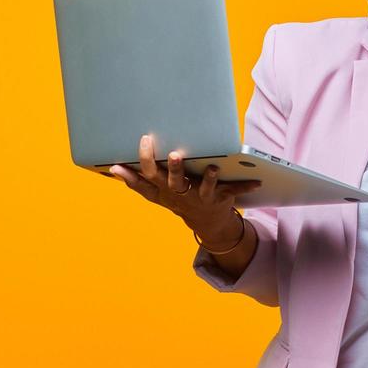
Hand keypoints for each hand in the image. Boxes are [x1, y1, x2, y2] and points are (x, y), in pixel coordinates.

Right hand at [108, 132, 261, 240]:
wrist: (206, 222)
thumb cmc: (177, 199)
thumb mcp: (155, 193)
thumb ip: (135, 180)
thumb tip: (111, 168)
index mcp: (163, 191)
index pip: (147, 179)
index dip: (141, 165)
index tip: (140, 145)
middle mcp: (180, 195)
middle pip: (174, 183)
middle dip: (174, 170)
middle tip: (175, 154)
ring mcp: (200, 198)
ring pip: (203, 188)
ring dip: (209, 179)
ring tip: (213, 168)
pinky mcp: (220, 199)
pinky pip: (233, 191)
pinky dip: (245, 186)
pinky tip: (256, 181)